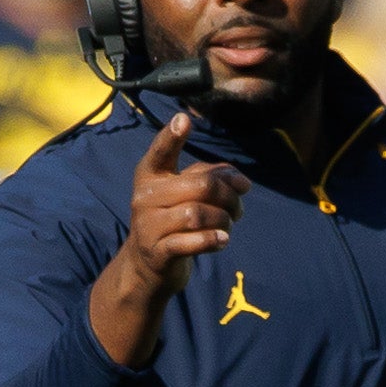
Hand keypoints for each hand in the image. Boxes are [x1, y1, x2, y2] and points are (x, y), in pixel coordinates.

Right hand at [88, 112, 250, 368]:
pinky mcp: (158, 252)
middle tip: (238, 208)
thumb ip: (208, 178)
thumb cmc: (172, 222)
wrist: (148, 266)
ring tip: (228, 226)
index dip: (172, 136)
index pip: (160, 152)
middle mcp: (145, 197)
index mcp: (150, 176)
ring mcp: (149, 225)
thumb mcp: (183, 195)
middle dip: (229, 196)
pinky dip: (214, 239)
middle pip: (200, 186)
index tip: (184, 120)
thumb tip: (241, 180)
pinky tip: (222, 240)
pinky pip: (192, 241)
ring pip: (198, 214)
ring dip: (224, 220)